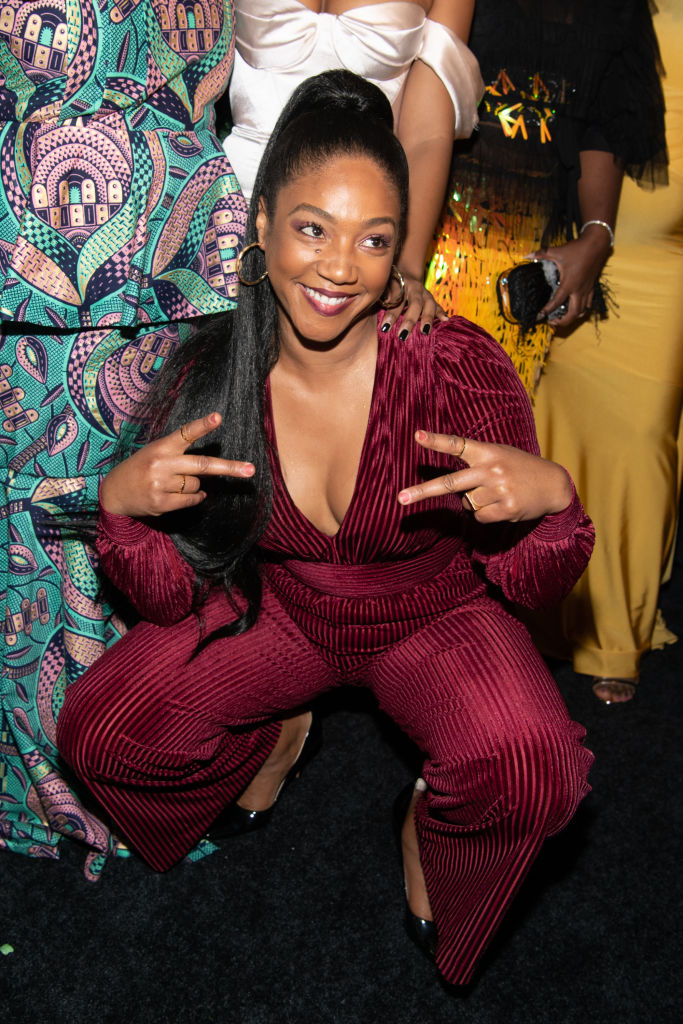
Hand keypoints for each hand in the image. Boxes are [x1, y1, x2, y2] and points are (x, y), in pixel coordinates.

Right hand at [99, 413, 254, 517]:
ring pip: (197, 485)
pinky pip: (191, 500)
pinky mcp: (161, 503)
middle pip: (202, 465)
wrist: (114, 492)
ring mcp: (161, 484)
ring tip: (173, 483)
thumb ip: (180, 455)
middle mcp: (162, 464)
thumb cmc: (141, 468)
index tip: (218, 417)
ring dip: (193, 486)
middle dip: (229, 468)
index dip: (202, 425)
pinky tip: (179, 495)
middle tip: (250, 470)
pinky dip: (194, 498)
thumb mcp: (156, 452)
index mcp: (161, 447)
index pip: (185, 433)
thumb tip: (210, 470)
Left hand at [380, 269, 446, 338]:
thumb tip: (385, 300)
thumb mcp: (385, 283)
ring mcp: (426, 294)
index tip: (385, 328)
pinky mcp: (431, 300)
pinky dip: (442, 313)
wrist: (404, 273)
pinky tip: (446, 320)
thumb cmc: (390, 282)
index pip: (397, 300)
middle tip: (403, 335)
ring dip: (428, 319)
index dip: (391, 314)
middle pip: (415, 304)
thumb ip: (384, 292)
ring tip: (425, 331)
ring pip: (429, 305)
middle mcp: (417, 289)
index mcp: (403, 284)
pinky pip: (438, 306)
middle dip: (410, 320)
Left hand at [397, 430, 572, 522]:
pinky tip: (503, 505)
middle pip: (450, 483)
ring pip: (468, 504)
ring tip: (498, 493)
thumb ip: (476, 467)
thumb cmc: (519, 468)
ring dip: (478, 502)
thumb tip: (457, 495)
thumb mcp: (499, 456)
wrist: (553, 484)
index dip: (437, 441)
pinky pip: (480, 517)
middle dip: (423, 491)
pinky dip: (487, 514)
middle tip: (401, 498)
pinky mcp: (506, 508)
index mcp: (487, 452)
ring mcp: (499, 489)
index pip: (458, 444)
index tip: (417, 436)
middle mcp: (491, 469)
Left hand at [531, 226, 611, 327]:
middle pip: (573, 314)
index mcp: (569, 283)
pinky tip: (575, 308)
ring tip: (563, 317)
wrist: (597, 243)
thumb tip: (528, 255)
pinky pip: (588, 303)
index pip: (556, 302)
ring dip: (573, 317)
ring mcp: (587, 289)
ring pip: (583, 311)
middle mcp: (579, 290)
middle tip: (552, 321)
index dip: (547, 310)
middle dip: (563, 322)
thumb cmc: (578, 249)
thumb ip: (541, 254)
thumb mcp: (557, 251)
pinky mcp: (592, 287)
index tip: (539, 316)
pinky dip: (582, 309)